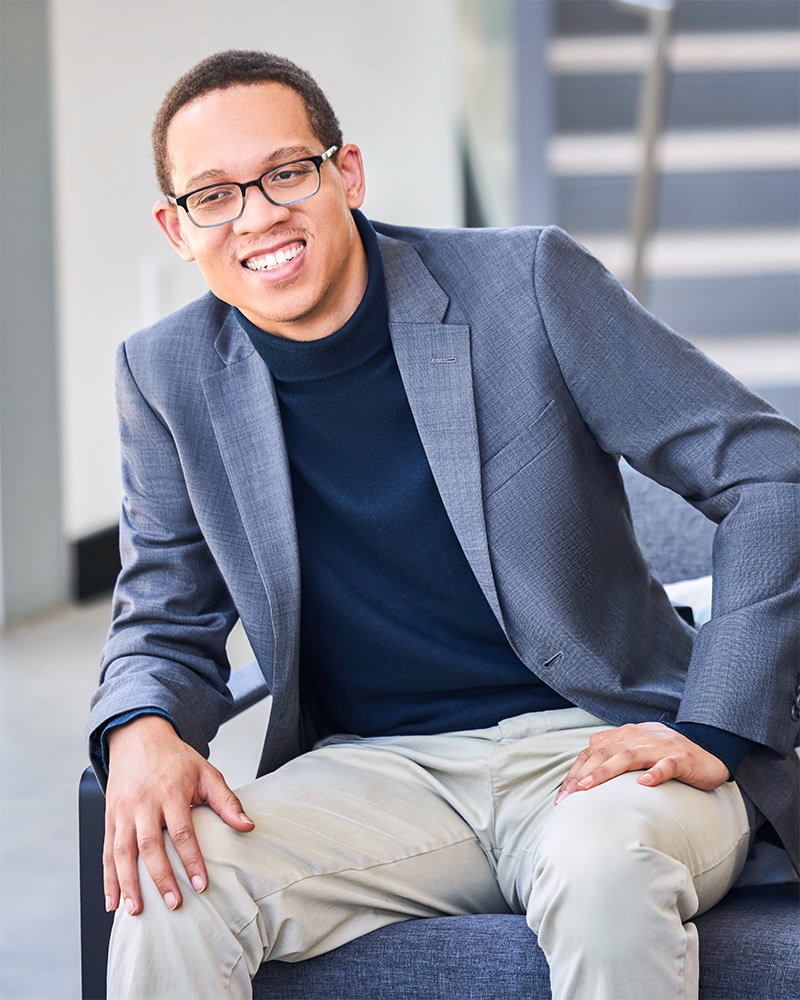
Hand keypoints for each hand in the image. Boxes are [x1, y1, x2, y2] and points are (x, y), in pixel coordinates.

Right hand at [104, 714, 254, 915]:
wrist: (139, 737)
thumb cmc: (175, 759)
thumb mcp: (206, 772)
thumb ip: (226, 801)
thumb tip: (248, 826)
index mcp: (170, 791)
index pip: (182, 831)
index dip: (191, 860)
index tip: (202, 885)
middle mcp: (143, 803)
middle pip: (149, 845)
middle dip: (161, 877)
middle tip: (174, 904)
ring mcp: (123, 811)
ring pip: (122, 852)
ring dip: (128, 884)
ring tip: (137, 910)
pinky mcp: (110, 818)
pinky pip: (107, 852)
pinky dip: (108, 878)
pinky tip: (113, 901)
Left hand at [554, 722, 729, 804]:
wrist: (710, 754)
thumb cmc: (668, 758)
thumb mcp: (638, 755)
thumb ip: (614, 761)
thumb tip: (584, 783)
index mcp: (626, 735)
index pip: (593, 751)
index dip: (576, 772)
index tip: (562, 796)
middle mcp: (640, 737)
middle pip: (605, 752)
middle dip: (584, 774)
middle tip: (569, 797)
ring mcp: (661, 746)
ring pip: (629, 755)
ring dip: (607, 770)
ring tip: (589, 787)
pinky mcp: (682, 758)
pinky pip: (667, 765)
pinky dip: (655, 772)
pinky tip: (644, 783)